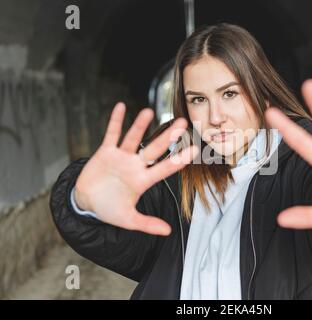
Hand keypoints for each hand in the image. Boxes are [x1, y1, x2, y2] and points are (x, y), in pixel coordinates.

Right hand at [74, 102, 197, 235]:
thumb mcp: (128, 219)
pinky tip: (120, 106)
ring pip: (133, 139)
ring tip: (149, 111)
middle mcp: (135, 166)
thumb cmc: (109, 210)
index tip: (194, 150)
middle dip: (167, 137)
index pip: (165, 168)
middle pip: (153, 149)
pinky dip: (115, 121)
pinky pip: (111, 134)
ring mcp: (121, 158)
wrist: (87, 202)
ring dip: (140, 126)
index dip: (178, 160)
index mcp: (143, 181)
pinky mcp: (105, 152)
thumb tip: (168, 231)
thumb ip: (147, 224)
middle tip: (183, 123)